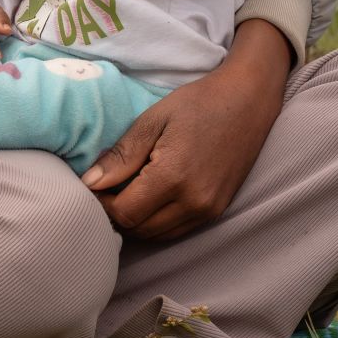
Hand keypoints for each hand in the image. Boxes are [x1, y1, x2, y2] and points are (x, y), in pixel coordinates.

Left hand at [81, 19, 289, 238]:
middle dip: (115, 213)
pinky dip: (156, 221)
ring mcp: (209, 211)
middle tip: (105, 187)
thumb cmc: (197, 103)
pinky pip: (177, 230)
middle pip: (139, 229)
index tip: (91, 185)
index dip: (101, 203)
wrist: (247, 101)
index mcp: (174, 177)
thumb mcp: (152, 120)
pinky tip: (148, 196)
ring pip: (157, 235)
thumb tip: (90, 183)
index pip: (124, 213)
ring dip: (135, 220)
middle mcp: (194, 202)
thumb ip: (121, 155)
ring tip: (124, 190)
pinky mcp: (217, 211)